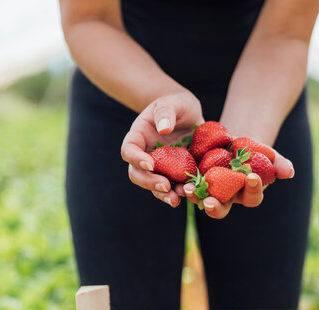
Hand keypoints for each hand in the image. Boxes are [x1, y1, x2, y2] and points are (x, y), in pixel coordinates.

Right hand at [121, 91, 203, 206]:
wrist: (190, 115)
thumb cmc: (178, 104)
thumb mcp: (174, 102)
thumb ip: (166, 112)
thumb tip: (163, 129)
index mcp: (138, 136)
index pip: (129, 150)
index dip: (136, 159)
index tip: (150, 164)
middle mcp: (145, 155)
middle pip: (137, 173)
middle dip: (149, 182)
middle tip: (165, 186)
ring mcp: (159, 167)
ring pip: (153, 185)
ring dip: (163, 194)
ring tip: (176, 199)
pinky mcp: (174, 174)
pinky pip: (173, 187)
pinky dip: (179, 193)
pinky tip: (189, 195)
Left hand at [175, 149, 293, 218]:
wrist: (234, 141)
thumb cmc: (256, 151)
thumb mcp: (268, 154)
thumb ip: (279, 163)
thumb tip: (289, 172)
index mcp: (248, 194)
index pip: (252, 197)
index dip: (253, 189)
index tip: (252, 177)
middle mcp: (228, 198)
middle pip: (222, 209)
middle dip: (216, 207)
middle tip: (209, 202)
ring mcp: (210, 191)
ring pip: (201, 199)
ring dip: (194, 197)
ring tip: (187, 190)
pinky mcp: (195, 182)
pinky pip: (188, 187)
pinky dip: (183, 185)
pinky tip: (178, 181)